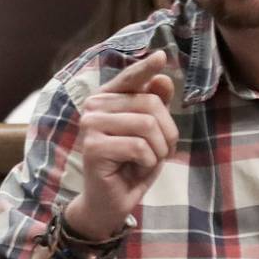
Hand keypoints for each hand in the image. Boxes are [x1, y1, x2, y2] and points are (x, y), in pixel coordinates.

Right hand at [64, 51, 179, 238]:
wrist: (109, 203)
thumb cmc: (129, 166)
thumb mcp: (150, 135)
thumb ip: (154, 106)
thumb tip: (163, 79)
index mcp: (107, 99)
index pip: (130, 77)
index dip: (146, 68)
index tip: (162, 56)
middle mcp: (94, 107)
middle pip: (150, 103)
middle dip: (167, 132)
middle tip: (161, 152)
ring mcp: (91, 125)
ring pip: (148, 125)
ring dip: (159, 149)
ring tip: (147, 162)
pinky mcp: (94, 147)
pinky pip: (139, 147)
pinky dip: (148, 162)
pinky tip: (134, 169)